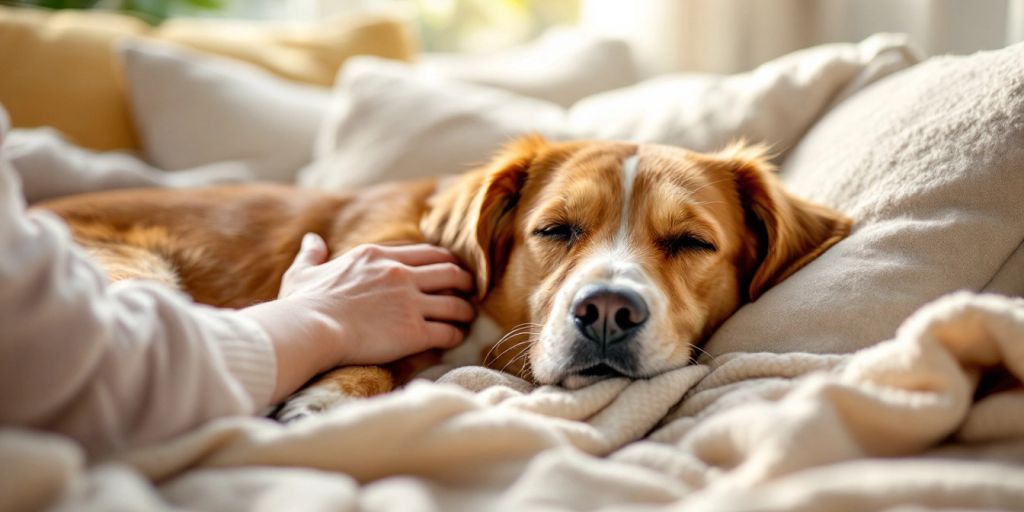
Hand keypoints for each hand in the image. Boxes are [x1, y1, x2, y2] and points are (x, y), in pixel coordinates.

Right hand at [242, 234, 475, 402]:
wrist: (309, 329)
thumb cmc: (303, 304)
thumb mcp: (304, 272)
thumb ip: (312, 254)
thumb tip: (311, 240)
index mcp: (377, 256)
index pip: (427, 253)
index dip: (445, 261)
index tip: (451, 270)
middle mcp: (400, 274)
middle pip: (450, 272)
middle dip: (464, 282)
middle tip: (469, 291)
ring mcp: (409, 302)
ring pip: (456, 303)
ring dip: (465, 311)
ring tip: (467, 317)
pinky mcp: (414, 331)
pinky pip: (448, 332)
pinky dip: (455, 336)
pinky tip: (454, 340)